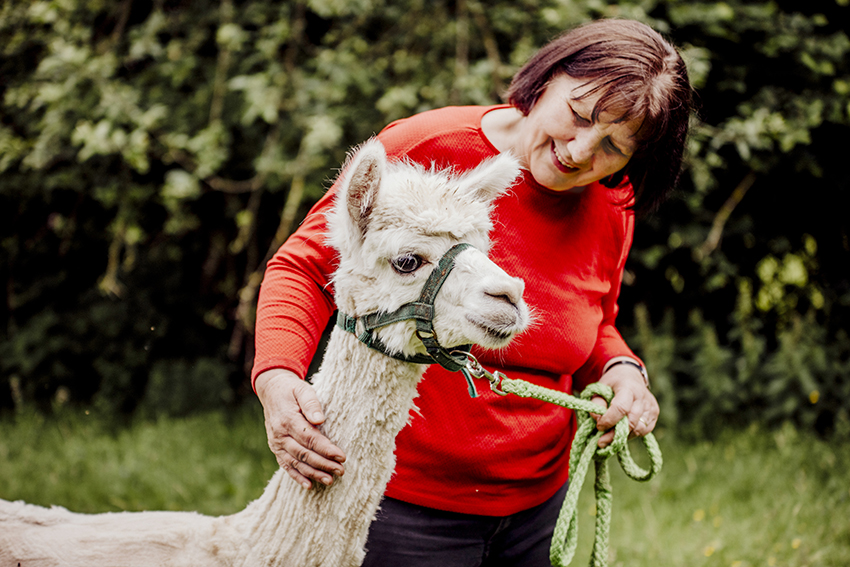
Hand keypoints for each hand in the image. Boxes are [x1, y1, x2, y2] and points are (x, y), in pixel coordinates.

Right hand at [254, 369, 346, 487]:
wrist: (271, 390)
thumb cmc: (292, 390)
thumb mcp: (302, 389)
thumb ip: (311, 403)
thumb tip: (319, 420)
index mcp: (288, 420)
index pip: (310, 438)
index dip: (326, 449)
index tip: (342, 456)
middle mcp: (280, 434)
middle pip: (304, 454)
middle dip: (323, 464)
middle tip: (341, 470)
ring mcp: (276, 443)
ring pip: (296, 463)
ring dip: (313, 473)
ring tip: (329, 480)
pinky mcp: (275, 448)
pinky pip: (285, 465)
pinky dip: (297, 476)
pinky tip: (309, 485)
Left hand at [589, 358, 658, 447]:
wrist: (630, 376)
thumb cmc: (613, 383)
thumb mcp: (600, 387)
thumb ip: (597, 402)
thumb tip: (598, 419)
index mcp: (628, 387)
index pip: (621, 407)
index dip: (609, 420)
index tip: (599, 426)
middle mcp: (642, 397)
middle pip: (631, 421)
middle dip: (614, 434)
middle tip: (601, 442)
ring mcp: (651, 406)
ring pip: (638, 429)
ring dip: (623, 436)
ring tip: (610, 438)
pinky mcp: (655, 413)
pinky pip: (645, 430)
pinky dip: (632, 434)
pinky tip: (622, 432)